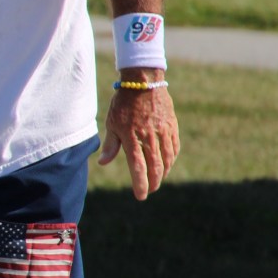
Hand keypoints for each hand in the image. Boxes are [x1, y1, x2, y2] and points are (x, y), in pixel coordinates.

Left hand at [98, 79, 177, 199]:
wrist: (143, 81)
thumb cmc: (123, 102)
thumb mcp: (112, 122)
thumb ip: (111, 145)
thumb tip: (103, 163)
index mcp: (132, 137)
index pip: (138, 168)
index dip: (140, 184)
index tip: (140, 196)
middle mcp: (149, 137)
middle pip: (155, 167)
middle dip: (153, 183)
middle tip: (150, 190)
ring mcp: (163, 131)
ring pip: (167, 159)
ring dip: (163, 173)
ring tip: (158, 179)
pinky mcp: (172, 126)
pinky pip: (174, 147)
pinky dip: (171, 158)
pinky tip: (167, 163)